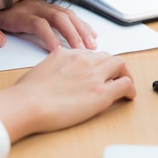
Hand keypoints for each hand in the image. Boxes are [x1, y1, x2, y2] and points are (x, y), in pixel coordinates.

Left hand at [0, 0, 96, 51]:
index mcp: (15, 11)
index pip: (38, 23)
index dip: (49, 36)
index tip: (58, 52)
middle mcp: (30, 5)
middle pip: (58, 17)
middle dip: (73, 34)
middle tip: (84, 51)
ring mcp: (38, 4)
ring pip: (65, 13)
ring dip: (80, 28)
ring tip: (92, 44)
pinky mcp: (42, 5)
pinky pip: (65, 11)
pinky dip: (79, 22)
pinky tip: (88, 32)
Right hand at [0, 47, 136, 141]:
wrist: (29, 103)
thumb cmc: (27, 93)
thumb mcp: (39, 71)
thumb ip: (52, 69)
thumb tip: (52, 77)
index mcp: (66, 53)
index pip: (89, 53)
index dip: (96, 63)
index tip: (96, 70)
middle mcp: (83, 59)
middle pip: (107, 56)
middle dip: (113, 66)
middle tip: (114, 77)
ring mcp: (94, 75)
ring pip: (120, 65)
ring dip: (124, 74)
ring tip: (125, 84)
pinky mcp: (102, 92)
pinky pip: (125, 84)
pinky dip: (130, 89)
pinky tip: (128, 96)